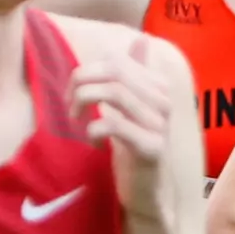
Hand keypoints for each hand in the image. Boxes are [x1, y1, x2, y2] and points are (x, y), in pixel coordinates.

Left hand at [69, 37, 173, 219]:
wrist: (150, 193)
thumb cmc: (136, 149)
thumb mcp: (134, 108)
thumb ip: (136, 74)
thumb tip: (141, 39)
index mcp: (159, 87)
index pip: (116, 60)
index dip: (87, 70)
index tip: (75, 92)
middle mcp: (164, 101)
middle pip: (113, 71)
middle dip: (81, 83)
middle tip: (70, 106)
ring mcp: (160, 125)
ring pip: (113, 92)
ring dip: (84, 103)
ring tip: (78, 121)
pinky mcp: (151, 148)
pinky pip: (113, 125)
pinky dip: (93, 130)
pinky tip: (94, 143)